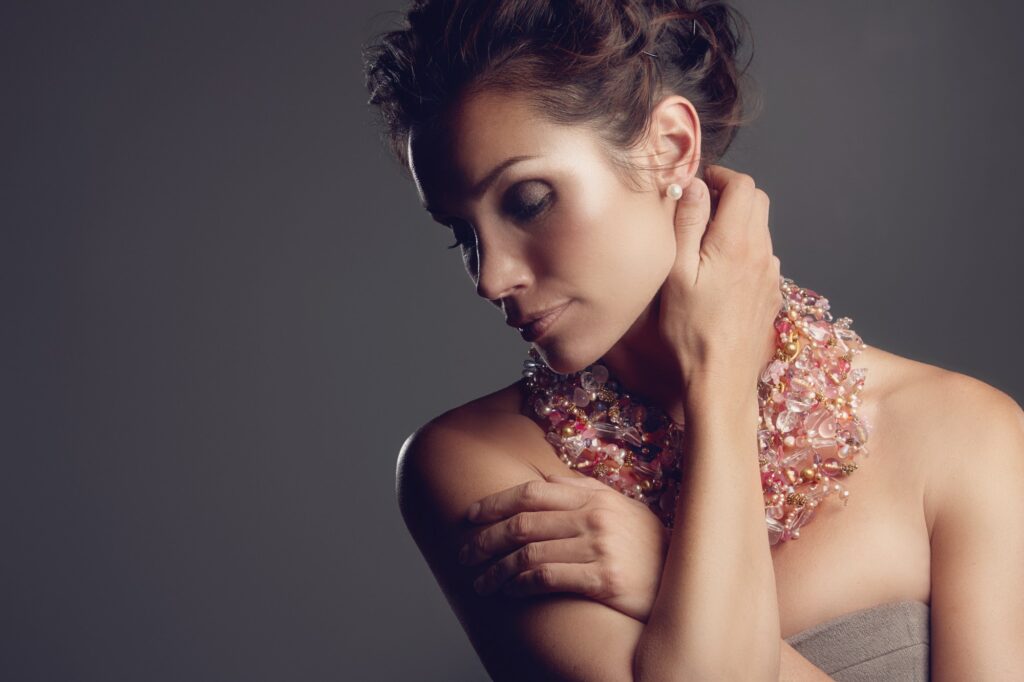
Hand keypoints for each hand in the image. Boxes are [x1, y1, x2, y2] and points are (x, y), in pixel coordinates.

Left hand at [460, 474, 668, 621]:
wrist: (691, 581)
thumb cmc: (650, 547)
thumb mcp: (622, 509)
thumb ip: (584, 491)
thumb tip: (542, 480)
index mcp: (597, 496)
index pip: (532, 492)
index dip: (495, 502)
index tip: (470, 515)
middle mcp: (596, 516)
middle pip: (523, 522)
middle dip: (486, 538)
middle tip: (464, 553)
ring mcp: (601, 546)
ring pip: (529, 552)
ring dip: (497, 569)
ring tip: (481, 582)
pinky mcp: (605, 579)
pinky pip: (548, 577)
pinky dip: (520, 584)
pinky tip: (509, 591)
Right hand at [660, 165, 781, 390]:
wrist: (721, 379)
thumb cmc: (690, 330)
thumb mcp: (676, 273)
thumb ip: (686, 223)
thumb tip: (692, 186)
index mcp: (736, 242)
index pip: (744, 185)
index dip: (720, 177)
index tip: (697, 186)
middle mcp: (761, 253)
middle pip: (758, 202)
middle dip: (730, 195)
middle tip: (699, 208)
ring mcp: (771, 275)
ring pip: (760, 230)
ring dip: (736, 224)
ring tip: (704, 244)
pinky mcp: (772, 295)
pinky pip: (761, 258)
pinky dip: (743, 251)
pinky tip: (719, 274)